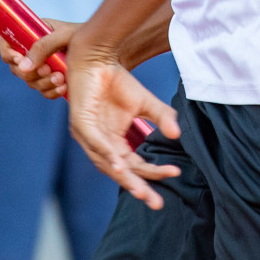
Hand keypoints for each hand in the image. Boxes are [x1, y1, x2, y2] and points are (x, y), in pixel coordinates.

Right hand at [0, 18, 77, 98]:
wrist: (104, 48)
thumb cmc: (83, 34)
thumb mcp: (63, 34)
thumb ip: (43, 47)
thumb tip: (22, 66)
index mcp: (31, 33)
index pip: (6, 43)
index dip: (7, 52)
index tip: (19, 59)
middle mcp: (32, 51)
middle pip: (16, 68)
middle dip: (30, 72)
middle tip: (48, 70)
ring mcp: (41, 67)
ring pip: (30, 81)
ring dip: (43, 83)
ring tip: (61, 78)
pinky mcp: (51, 80)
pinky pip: (44, 91)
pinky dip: (51, 91)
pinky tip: (63, 88)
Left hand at [64, 39, 180, 209]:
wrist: (98, 56)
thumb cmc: (117, 80)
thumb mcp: (145, 103)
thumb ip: (162, 118)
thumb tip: (178, 136)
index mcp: (112, 141)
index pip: (134, 164)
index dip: (153, 171)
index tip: (174, 174)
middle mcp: (98, 143)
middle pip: (120, 171)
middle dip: (138, 187)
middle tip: (155, 203)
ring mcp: (87, 134)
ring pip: (106, 163)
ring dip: (124, 176)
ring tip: (141, 190)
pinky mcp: (80, 122)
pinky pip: (95, 143)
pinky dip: (108, 155)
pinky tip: (120, 165)